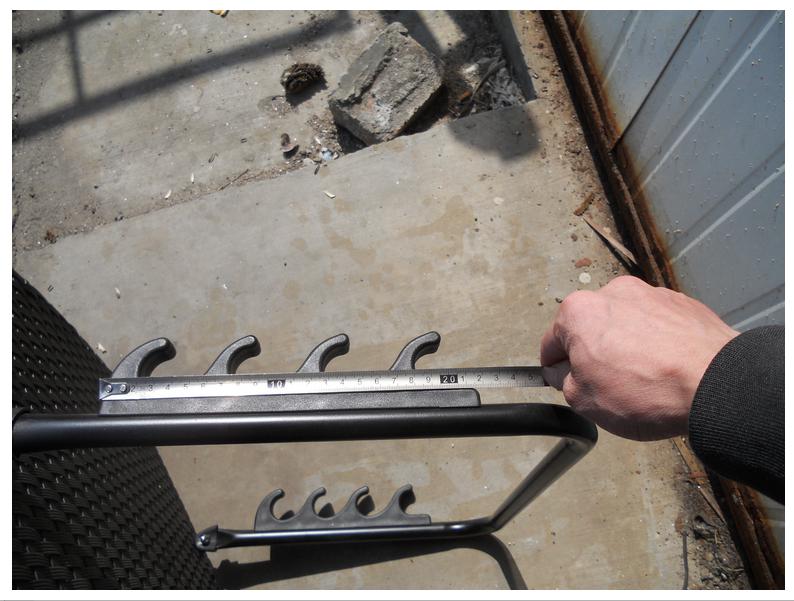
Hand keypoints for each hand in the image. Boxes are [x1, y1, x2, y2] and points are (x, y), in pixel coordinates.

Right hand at [540, 276, 738, 440]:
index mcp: (579, 311)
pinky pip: (658, 326)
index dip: (556, 368)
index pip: (551, 342)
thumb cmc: (647, 390)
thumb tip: (569, 373)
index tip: (567, 382)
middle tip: (609, 386)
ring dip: (627, 347)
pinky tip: (667, 370)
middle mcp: (612, 293)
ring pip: (626, 325)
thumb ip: (565, 382)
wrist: (714, 385)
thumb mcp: (583, 402)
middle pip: (591, 328)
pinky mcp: (682, 304)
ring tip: (645, 380)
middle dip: (595, 354)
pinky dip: (657, 344)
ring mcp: (651, 294)